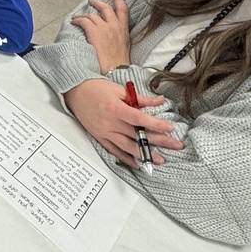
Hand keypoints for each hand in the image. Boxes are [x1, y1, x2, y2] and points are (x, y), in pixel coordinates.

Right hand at [63, 79, 182, 168]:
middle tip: (175, 145)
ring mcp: (104, 132)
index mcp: (115, 108)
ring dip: (145, 154)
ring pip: (127, 146)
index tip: (170, 128)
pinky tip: (138, 163)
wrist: (75, 92)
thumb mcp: (119, 89)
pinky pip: (114, 151)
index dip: (155, 124)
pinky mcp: (100, 137)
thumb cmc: (96, 88)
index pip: (139, 119)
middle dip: (159, 141)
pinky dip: (126, 158)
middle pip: (137, 134)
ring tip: (160, 159)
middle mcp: (110, 122)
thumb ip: (140, 98)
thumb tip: (160, 101)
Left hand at [70, 0, 130, 72]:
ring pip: (92, 14)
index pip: (123, 10)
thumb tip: (112, 39)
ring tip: (77, 16)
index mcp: (123, 30)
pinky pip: (83, 20)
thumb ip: (119, 39)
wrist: (116, 70)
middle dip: (98, 3)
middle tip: (92, 1)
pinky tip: (73, 22)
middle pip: (106, 8)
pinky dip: (77, 20)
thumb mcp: (124, 48)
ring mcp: (104, 28)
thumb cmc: (118, 63)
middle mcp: (115, 26)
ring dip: (83, 14)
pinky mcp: (94, 31)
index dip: (119, 0)